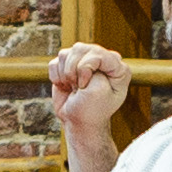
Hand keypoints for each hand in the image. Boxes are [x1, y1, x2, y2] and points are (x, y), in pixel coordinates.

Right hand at [47, 41, 136, 157]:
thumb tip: (74, 53)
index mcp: (117, 66)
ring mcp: (84, 61)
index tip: (85, 86)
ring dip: (65, 75)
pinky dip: (56, 77)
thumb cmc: (92, 110)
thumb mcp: (98, 90)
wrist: (79, 123)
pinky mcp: (68, 66)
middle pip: (79, 49)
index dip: (86, 68)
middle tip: (80, 88)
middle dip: (74, 71)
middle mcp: (102, 60)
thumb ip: (90, 66)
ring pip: (65, 54)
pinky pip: (54, 62)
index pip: (97, 53)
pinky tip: (66, 87)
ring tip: (74, 88)